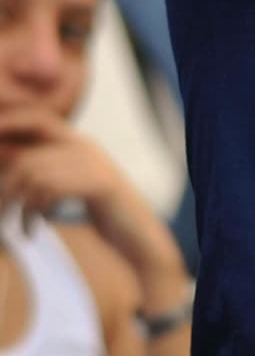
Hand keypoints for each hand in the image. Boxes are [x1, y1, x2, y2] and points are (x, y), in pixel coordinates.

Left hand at [0, 106, 182, 284]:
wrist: (140, 236)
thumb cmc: (106, 216)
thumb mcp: (76, 189)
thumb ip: (51, 177)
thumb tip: (13, 176)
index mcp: (80, 143)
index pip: (39, 119)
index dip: (12, 122)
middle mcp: (86, 146)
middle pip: (29, 156)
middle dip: (6, 184)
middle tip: (0, 211)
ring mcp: (94, 163)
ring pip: (35, 174)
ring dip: (17, 206)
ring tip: (18, 226)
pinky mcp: (100, 184)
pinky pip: (51, 189)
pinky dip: (33, 213)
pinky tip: (33, 230)